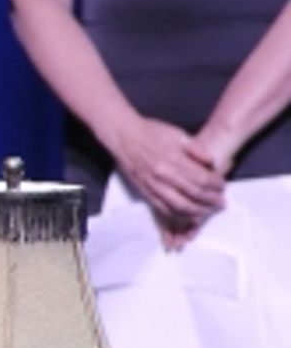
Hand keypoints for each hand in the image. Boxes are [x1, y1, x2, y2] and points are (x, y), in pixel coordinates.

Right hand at [111, 113, 225, 244]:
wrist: (124, 136)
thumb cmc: (151, 132)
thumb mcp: (178, 133)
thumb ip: (197, 149)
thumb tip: (211, 163)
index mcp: (173, 158)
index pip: (201, 178)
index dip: (215, 184)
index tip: (223, 186)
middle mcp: (163, 175)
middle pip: (193, 194)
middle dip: (211, 200)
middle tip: (221, 202)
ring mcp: (153, 186)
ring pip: (180, 206)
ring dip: (197, 211)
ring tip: (208, 211)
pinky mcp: (145, 193)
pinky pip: (164, 209)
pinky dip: (179, 215)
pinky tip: (189, 215)